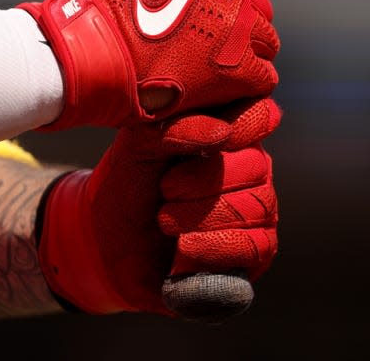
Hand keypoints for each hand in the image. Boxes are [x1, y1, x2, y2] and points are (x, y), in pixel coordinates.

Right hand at [17, 0, 278, 129]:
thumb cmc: (117, 4)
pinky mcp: (241, 70)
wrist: (105, 51)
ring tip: (213, 63)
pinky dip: (247, 82)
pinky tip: (222, 84)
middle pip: (262, 10)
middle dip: (242, 23)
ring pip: (267, 44)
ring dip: (246, 53)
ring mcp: (242, 32)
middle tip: (212, 38)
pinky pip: (264, 76)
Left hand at [36, 98, 280, 315]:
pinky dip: (216, 247)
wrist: (108, 241)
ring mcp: (257, 212)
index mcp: (229, 131)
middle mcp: (252, 170)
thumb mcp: (138, 147)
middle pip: (257, 167)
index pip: (261, 115)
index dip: (244, 125)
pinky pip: (255, 248)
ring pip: (256, 208)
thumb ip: (174, 129)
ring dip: (204, 215)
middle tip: (166, 188)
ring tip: (165, 220)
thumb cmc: (129, 183)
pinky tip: (184, 247)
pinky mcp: (252, 254)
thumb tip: (221, 133)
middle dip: (206, 180)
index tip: (214, 141)